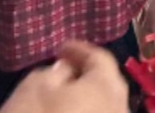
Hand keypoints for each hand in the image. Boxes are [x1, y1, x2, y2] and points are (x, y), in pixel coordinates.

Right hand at [0, 41, 127, 112]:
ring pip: (104, 106)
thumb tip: (67, 71)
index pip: (100, 58)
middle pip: (107, 83)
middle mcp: (121, 106)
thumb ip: (53, 73)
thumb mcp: (33, 91)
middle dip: (86, 76)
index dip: (79, 50)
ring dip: (86, 99)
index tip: (61, 48)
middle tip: (63, 71)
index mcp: (107, 85)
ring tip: (61, 98)